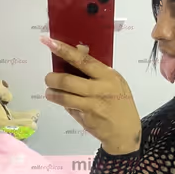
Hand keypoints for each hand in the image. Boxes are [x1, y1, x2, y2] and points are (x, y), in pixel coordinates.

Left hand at [41, 37, 141, 154]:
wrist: (125, 131)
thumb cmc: (119, 102)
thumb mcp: (113, 81)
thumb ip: (95, 69)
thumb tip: (78, 49)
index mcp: (108, 75)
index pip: (83, 60)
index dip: (64, 50)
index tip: (49, 42)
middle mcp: (100, 89)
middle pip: (68, 80)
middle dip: (52, 78)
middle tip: (49, 78)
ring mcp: (93, 105)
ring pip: (64, 97)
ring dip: (52, 93)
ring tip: (50, 92)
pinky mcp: (87, 118)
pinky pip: (69, 107)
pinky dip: (62, 103)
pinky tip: (63, 102)